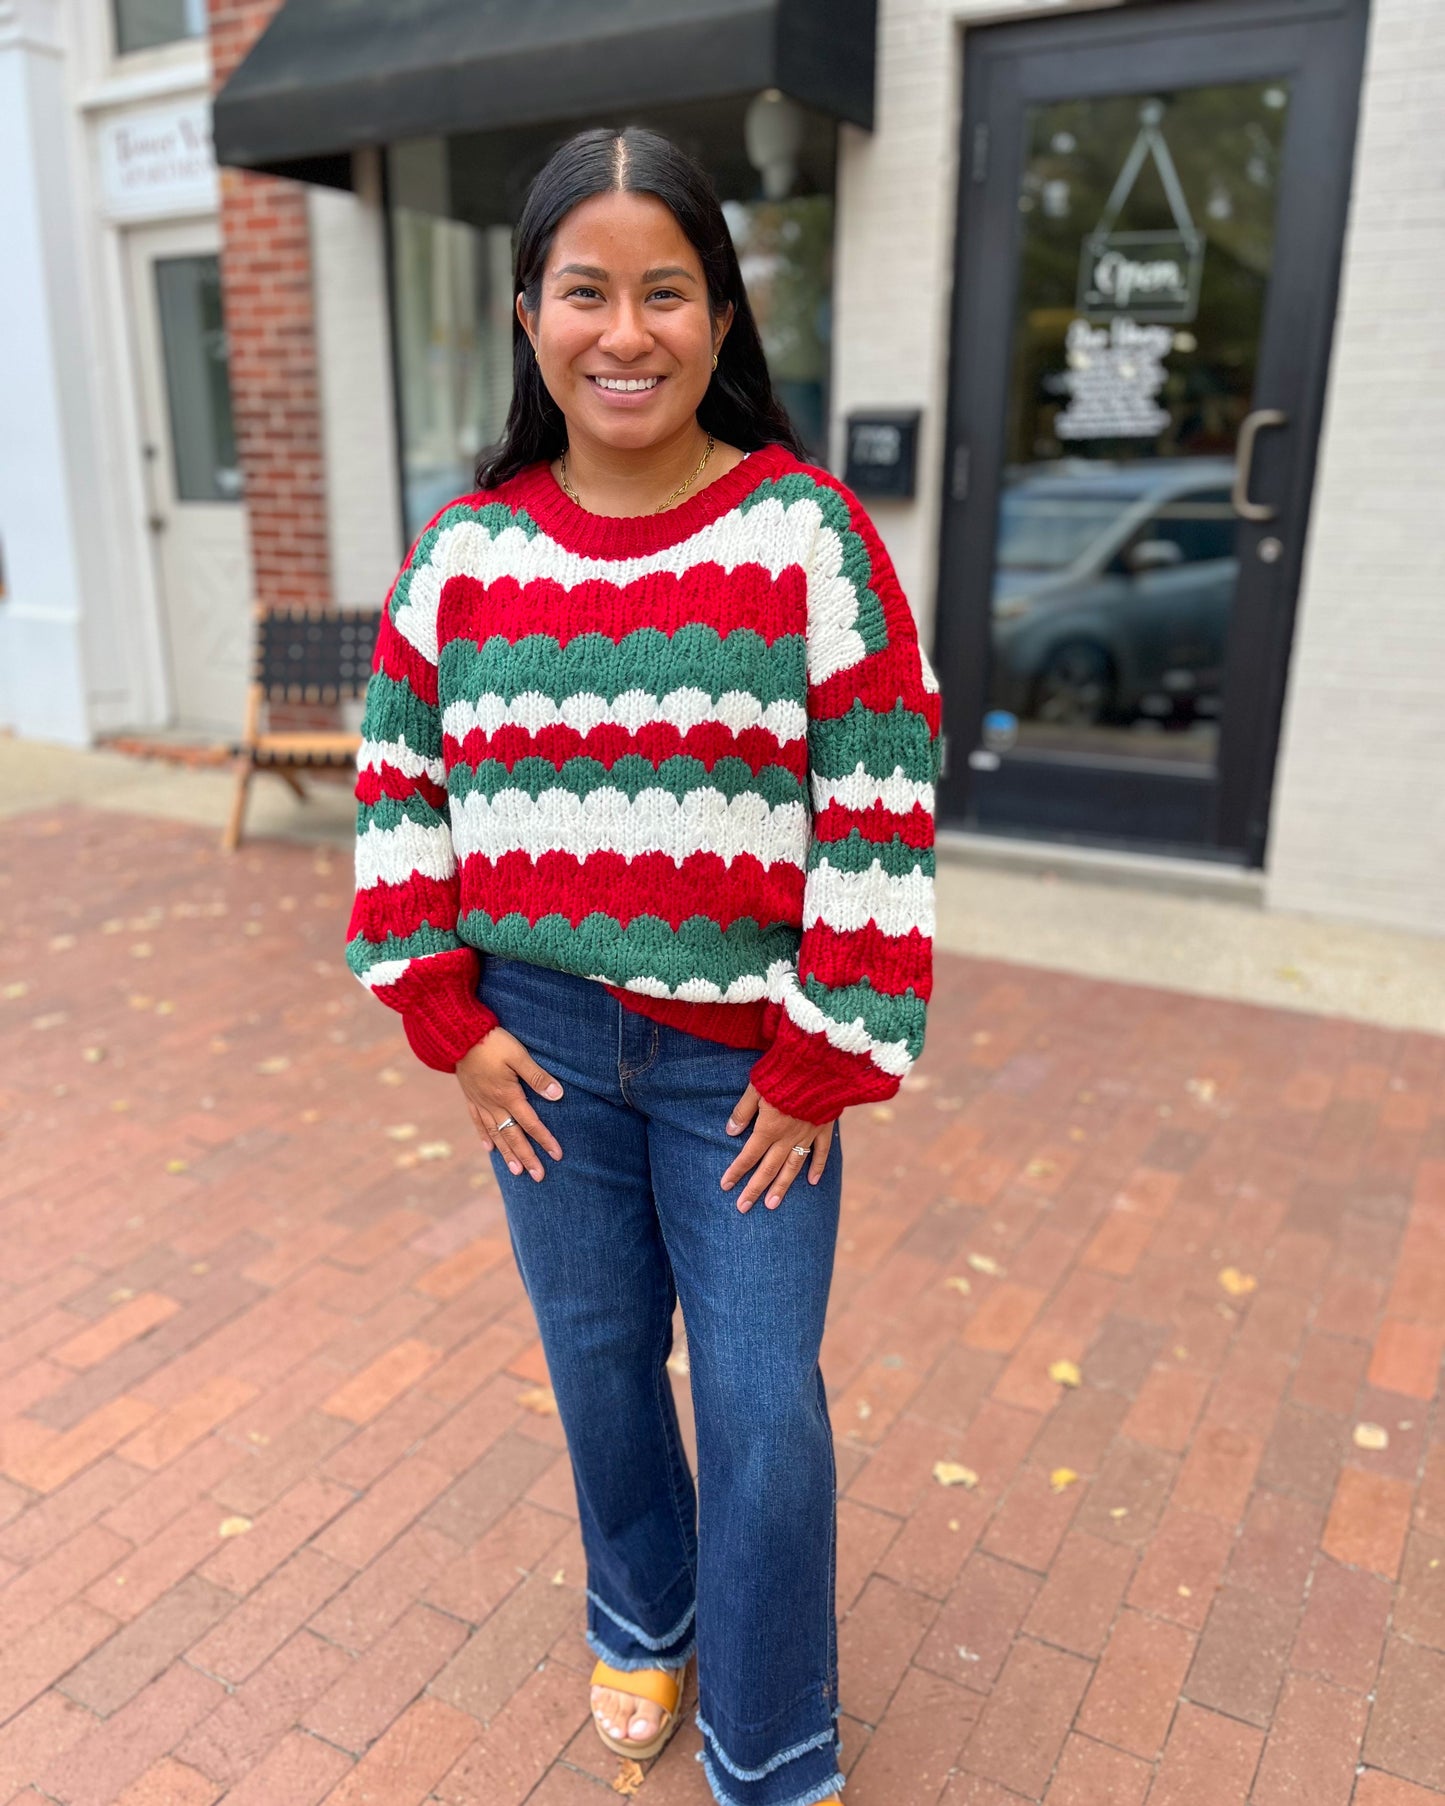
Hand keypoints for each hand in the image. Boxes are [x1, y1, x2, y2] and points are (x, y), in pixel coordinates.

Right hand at [455, 1027, 562, 1180]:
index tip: (557, 1155)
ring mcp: (480, 1102)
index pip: (531, 1123)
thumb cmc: (492, 1042)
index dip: (545, 1139)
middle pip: (513, 1136)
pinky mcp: (470, 1097)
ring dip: (507, 1154)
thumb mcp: (519, 1055)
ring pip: (496, 1134)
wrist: (457, 1035)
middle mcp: (493, 1104)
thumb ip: (537, 1076)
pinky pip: (478, 1122)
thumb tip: (557, 1095)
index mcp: (507, 1095)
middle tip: (538, 1176)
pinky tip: (490, 1148)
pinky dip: (485, 1136)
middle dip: (527, 1157)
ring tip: (516, 1172)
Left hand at [721, 1083, 833, 1212]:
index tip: (725, 1186)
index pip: (748, 1155)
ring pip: (792, 1167)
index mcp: (768, 1127)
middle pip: (768, 1168)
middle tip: (743, 1207)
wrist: (819, 1065)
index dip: (736, 1171)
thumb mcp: (755, 1087)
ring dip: (781, 1187)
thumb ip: (743, 1111)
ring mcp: (807, 1134)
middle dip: (754, 1189)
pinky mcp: (823, 1127)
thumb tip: (730, 1132)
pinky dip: (816, 1167)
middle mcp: (787, 1136)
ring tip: (772, 1204)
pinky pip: (821, 1152)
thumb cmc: (783, 1071)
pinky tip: (812, 1182)